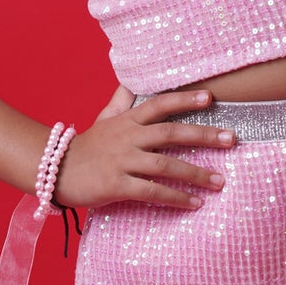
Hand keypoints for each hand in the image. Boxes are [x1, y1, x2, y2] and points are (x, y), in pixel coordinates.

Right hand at [54, 87, 235, 212]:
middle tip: (231, 139)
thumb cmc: (86, 147)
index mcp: (127, 120)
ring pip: (166, 166)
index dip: (184, 100)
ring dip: (196, 174)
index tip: (210, 98)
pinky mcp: (117, 185)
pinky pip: (153, 192)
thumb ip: (121, 101)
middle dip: (204, 136)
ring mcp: (123, 162)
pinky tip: (195, 203)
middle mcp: (128, 138)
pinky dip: (176, 198)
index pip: (159, 105)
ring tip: (220, 182)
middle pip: (171, 134)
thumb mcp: (103, 119)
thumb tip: (131, 81)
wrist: (54, 170)